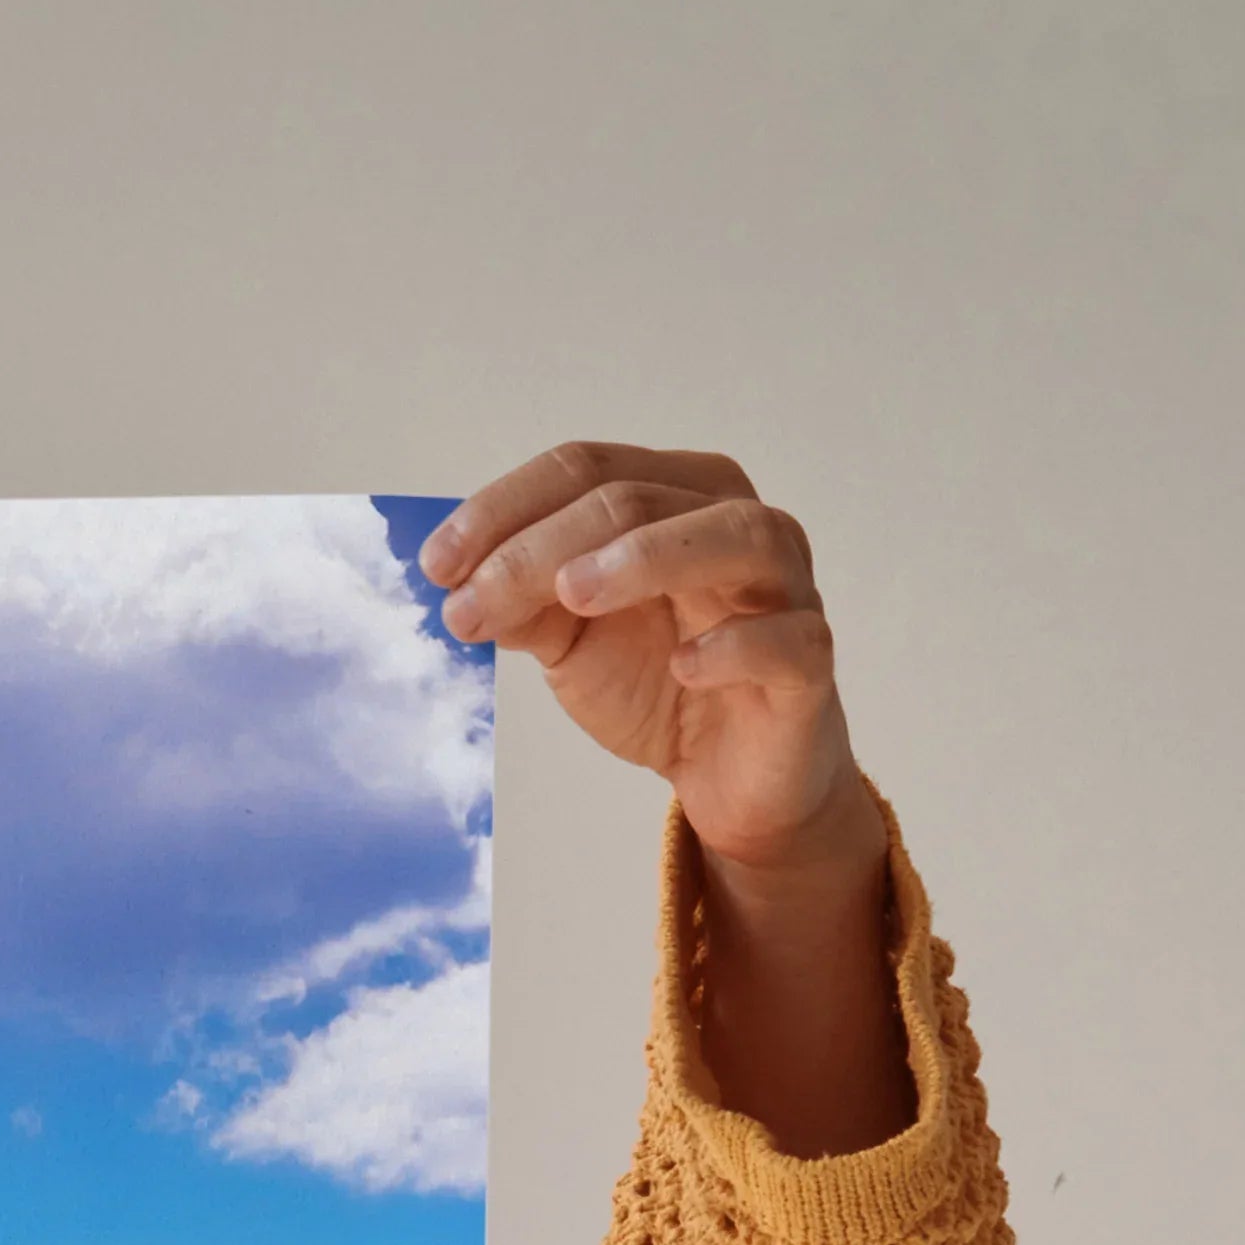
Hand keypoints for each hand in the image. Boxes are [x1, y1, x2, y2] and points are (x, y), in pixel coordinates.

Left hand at [424, 442, 908, 1149]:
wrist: (728, 775)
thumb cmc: (658, 682)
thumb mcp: (571, 640)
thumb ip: (524, 603)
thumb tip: (459, 581)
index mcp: (675, 497)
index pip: (586, 469)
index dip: (504, 509)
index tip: (436, 565)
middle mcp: (735, 522)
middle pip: (638, 499)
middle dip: (541, 547)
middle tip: (471, 602)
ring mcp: (783, 588)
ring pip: (731, 536)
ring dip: (646, 557)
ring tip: (572, 594)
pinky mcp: (808, 663)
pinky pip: (785, 639)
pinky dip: (734, 645)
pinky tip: (684, 665)